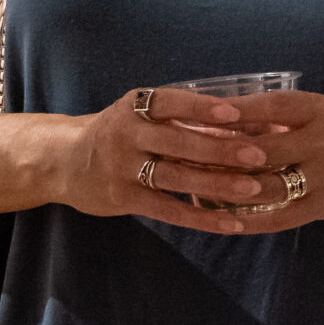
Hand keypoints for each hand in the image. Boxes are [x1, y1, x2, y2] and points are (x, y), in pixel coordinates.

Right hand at [55, 86, 300, 232]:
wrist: (64, 161)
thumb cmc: (116, 134)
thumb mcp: (137, 115)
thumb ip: (177, 118)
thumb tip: (239, 122)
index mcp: (134, 106)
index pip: (170, 102)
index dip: (201, 108)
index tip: (235, 113)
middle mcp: (127, 134)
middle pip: (178, 142)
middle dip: (220, 149)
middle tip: (258, 155)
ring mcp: (122, 168)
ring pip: (175, 177)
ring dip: (216, 183)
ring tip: (252, 188)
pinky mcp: (123, 198)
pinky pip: (168, 210)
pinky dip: (200, 217)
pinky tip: (229, 222)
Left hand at [169, 90, 323, 235]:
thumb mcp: (323, 108)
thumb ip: (282, 114)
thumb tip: (225, 114)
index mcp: (320, 111)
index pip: (275, 107)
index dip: (241, 110)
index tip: (206, 110)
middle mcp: (323, 144)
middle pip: (266, 150)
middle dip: (224, 152)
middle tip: (187, 150)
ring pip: (269, 187)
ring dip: (229, 187)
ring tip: (193, 183)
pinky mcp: (322, 208)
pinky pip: (280, 218)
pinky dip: (249, 219)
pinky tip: (221, 218)